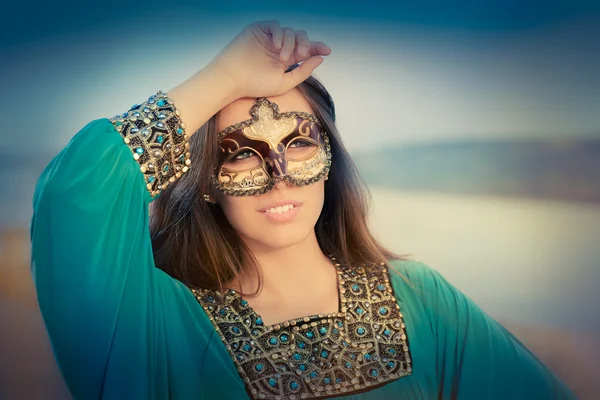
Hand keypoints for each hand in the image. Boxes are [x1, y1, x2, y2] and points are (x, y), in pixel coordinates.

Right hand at [206, 20, 331, 98]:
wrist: (233, 79)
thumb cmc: (255, 84)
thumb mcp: (285, 82)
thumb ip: (303, 71)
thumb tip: (320, 58)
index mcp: (286, 59)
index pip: (305, 50)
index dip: (316, 48)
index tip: (327, 50)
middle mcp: (279, 47)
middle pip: (301, 38)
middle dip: (305, 45)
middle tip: (300, 56)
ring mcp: (269, 38)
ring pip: (290, 31)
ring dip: (291, 43)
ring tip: (284, 56)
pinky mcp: (258, 30)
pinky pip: (276, 25)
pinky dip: (280, 34)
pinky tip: (277, 46)